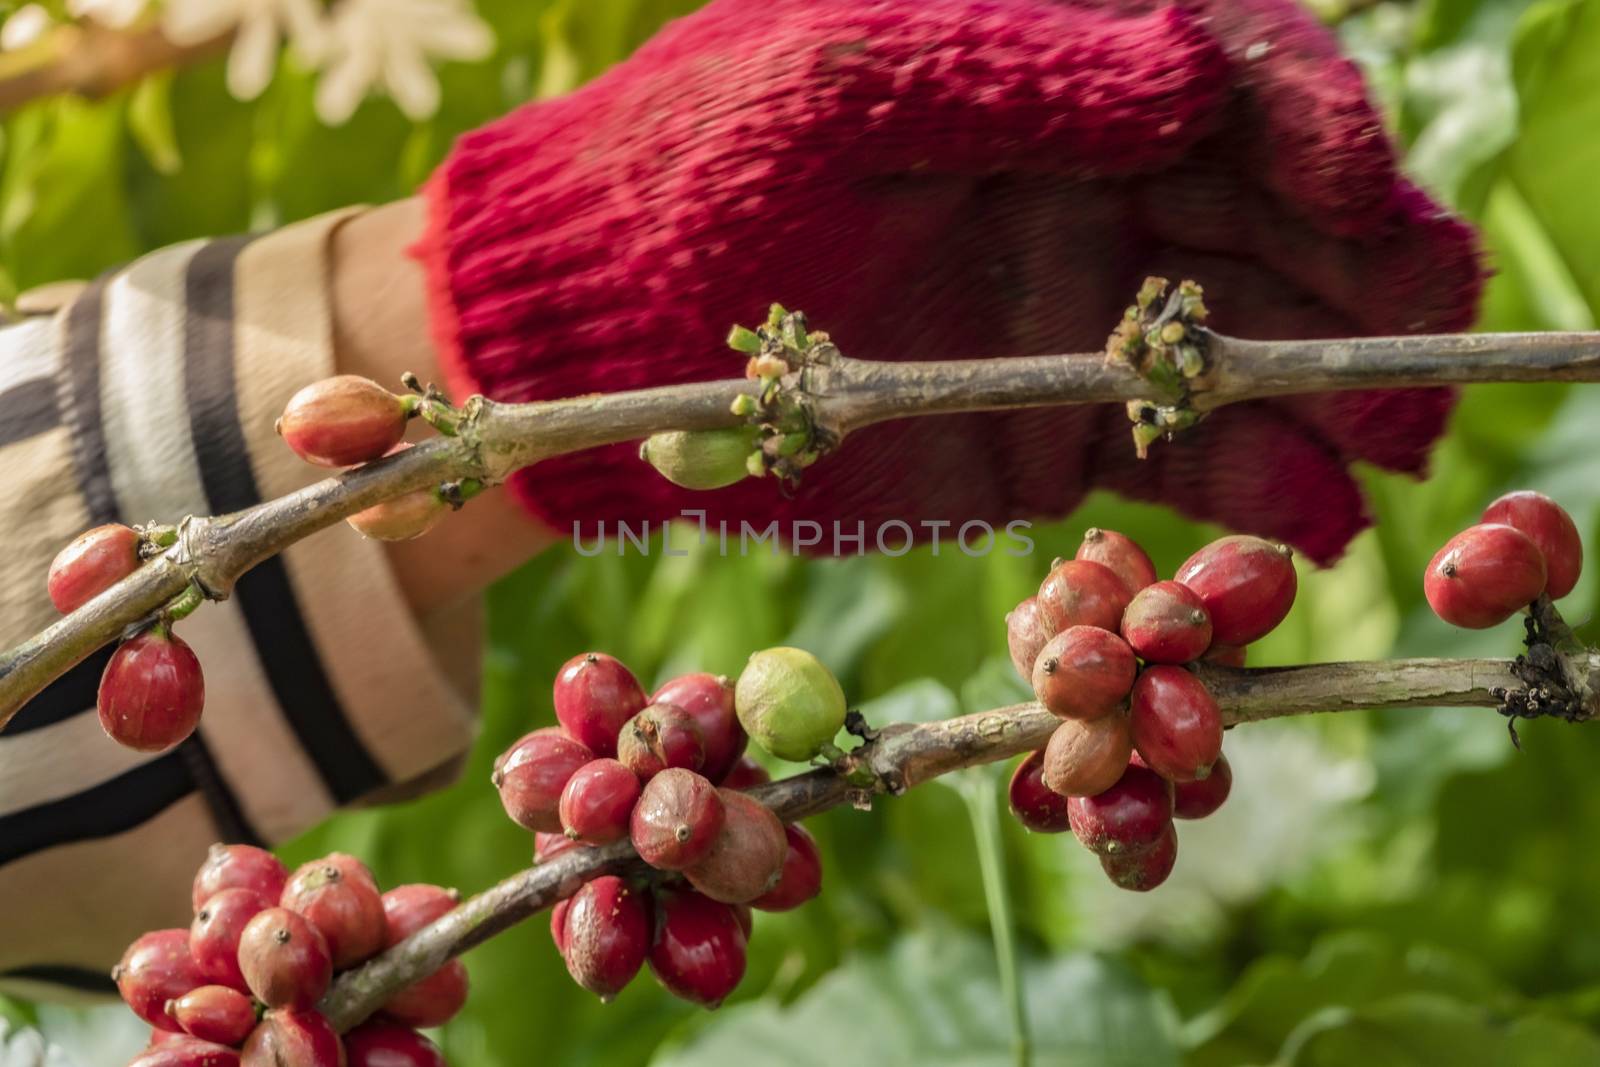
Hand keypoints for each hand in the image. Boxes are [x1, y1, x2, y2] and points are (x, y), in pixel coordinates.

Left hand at [416, 0, 1481, 563]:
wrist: (592, 340)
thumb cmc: (691, 180)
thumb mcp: (842, 91)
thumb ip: (1020, 76)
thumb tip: (1197, 65)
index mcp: (1048, 77)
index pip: (1232, 75)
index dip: (1319, 128)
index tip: (1363, 194)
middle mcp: (1089, 191)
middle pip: (1276, 216)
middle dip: (1368, 279)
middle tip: (1435, 355)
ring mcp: (1078, 319)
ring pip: (1249, 344)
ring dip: (1337, 395)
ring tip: (1402, 451)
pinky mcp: (1051, 436)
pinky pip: (1176, 458)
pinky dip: (1248, 492)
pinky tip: (1311, 521)